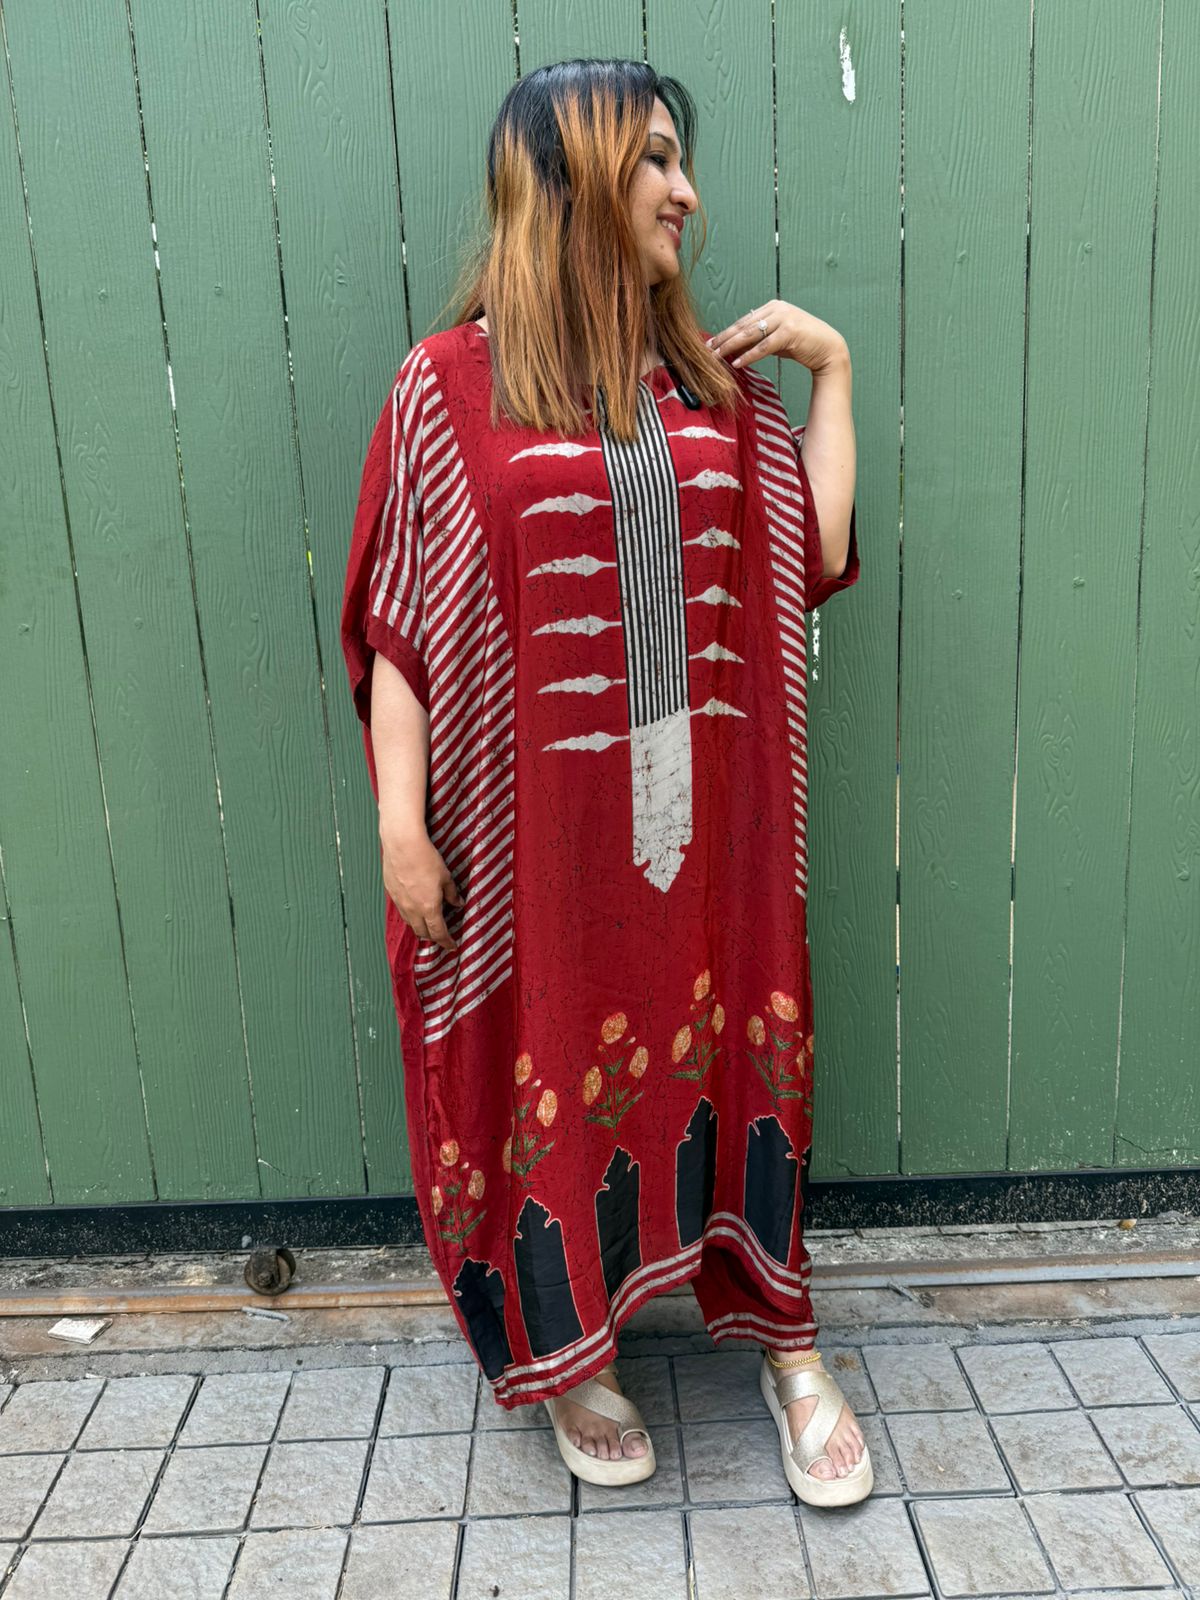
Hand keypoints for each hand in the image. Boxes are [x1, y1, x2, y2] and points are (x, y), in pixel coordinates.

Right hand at [379, 823, 464, 951]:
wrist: (402, 844)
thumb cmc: (425, 858)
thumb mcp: (446, 876)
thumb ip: (452, 893)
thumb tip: (458, 903)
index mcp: (429, 907)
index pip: (438, 932)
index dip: (446, 942)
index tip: (452, 946)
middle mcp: (412, 909)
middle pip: (422, 932)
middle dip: (433, 937)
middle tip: (441, 936)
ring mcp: (399, 902)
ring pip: (410, 923)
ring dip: (420, 927)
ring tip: (428, 924)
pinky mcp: (391, 892)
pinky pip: (401, 910)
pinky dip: (409, 915)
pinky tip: (414, 908)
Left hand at [707, 300, 846, 374]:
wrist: (828, 349)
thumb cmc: (802, 344)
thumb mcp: (777, 338)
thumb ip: (759, 337)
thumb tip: (737, 344)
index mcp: (772, 307)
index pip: (743, 320)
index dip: (726, 333)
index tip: (710, 343)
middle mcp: (777, 309)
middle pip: (743, 325)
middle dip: (723, 339)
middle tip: (707, 350)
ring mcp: (784, 318)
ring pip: (750, 333)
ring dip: (731, 346)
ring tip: (716, 357)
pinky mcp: (790, 332)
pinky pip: (763, 346)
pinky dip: (749, 355)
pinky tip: (737, 363)